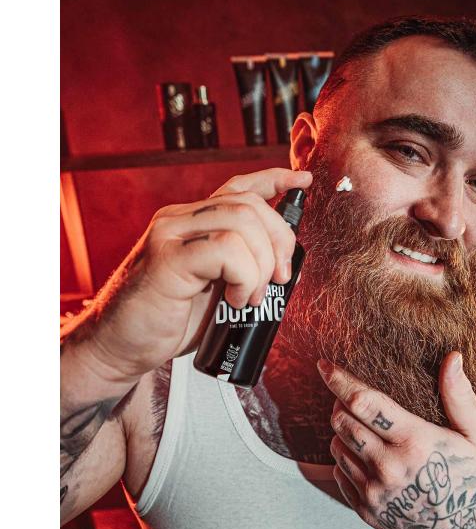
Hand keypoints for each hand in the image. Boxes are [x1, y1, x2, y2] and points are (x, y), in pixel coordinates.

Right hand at [63, 168, 311, 380]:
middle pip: (249, 204)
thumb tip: (283, 265)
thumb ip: (237, 266)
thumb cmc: (168, 322)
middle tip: (279, 280)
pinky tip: (235, 299)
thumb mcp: (212, 288)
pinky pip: (225, 250)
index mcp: (192, 222)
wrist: (118, 349)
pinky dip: (244, 276)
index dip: (275, 179)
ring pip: (242, 222)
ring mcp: (170, 235)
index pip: (238, 187)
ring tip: (250, 297)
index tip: (303, 182)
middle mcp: (179, 220)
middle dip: (279, 241)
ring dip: (260, 264)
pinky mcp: (166, 260)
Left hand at [318, 352, 475, 528]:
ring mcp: (376, 493)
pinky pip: (339, 474)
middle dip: (340, 404)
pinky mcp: (368, 511)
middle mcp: (390, 468)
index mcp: (415, 442)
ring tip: (364, 428)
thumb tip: (452, 357)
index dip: (340, 381)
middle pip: (342, 423)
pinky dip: (345, 459)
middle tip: (353, 399)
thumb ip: (459, 395)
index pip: (364, 402)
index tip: (324, 365)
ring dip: (343, 432)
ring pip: (337, 447)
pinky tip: (365, 455)